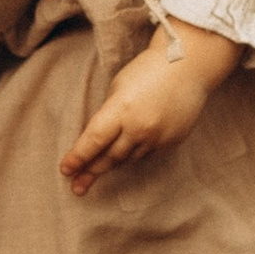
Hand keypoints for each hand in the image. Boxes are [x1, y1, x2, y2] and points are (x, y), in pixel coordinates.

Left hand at [61, 22, 242, 192]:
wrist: (188, 66)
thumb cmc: (148, 70)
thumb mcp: (119, 87)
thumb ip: (109, 114)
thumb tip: (98, 141)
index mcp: (122, 108)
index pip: (94, 140)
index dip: (78, 157)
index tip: (65, 170)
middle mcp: (140, 127)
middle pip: (110, 157)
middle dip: (91, 172)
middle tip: (77, 187)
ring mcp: (158, 136)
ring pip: (128, 158)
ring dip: (113, 162)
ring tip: (99, 168)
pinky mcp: (172, 141)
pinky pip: (148, 154)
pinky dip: (136, 152)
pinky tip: (131, 147)